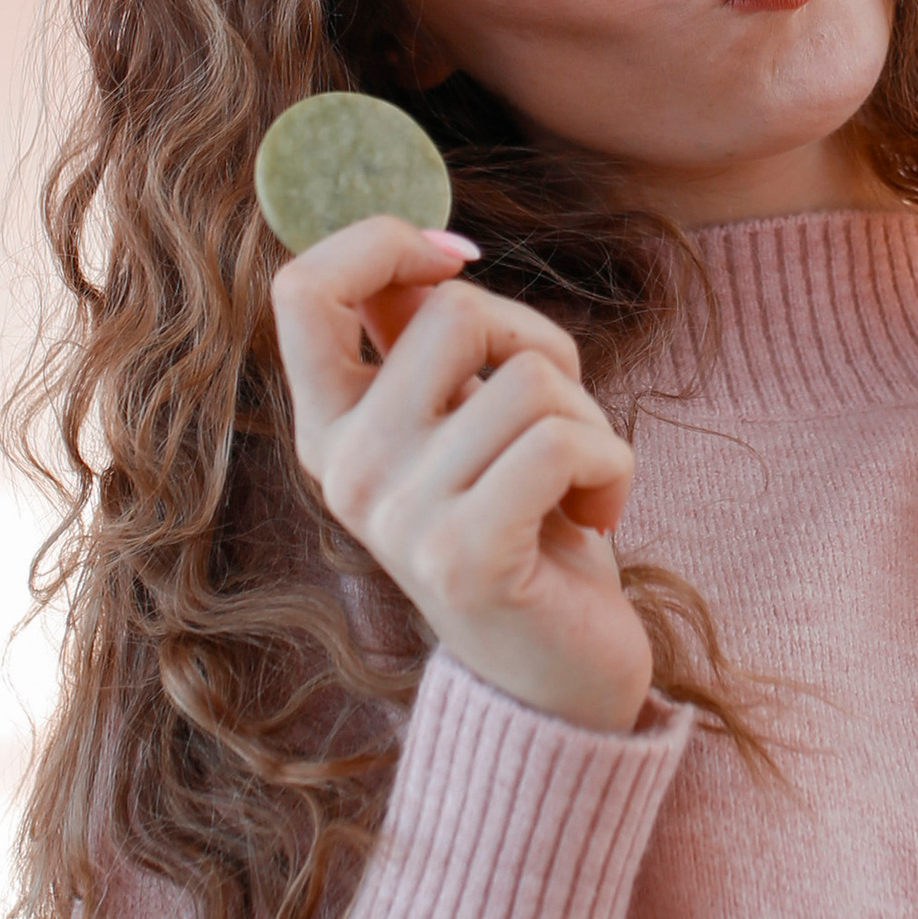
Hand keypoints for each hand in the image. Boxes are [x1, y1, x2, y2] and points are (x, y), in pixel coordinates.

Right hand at [273, 217, 653, 734]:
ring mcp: (398, 516)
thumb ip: (426, 344)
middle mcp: (346, 470)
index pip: (303, 289)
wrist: (559, 677)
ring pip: (528, 376)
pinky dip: (614, 464)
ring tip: (577, 481)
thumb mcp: (467, 423)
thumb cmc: (527, 526)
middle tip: (558, 417)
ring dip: (589, 416)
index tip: (455, 259)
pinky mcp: (464, 558)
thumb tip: (421, 243)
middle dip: (540, 344)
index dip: (384, 241)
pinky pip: (564, 440)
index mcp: (331, 429)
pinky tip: (600, 515)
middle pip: (455, 311)